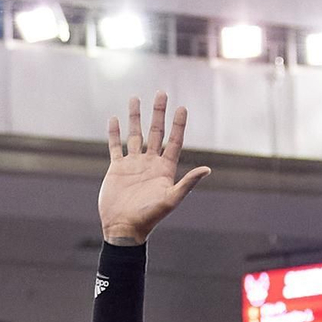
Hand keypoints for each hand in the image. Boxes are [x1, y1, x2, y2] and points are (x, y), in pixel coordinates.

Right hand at [98, 93, 210, 244]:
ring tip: (135, 98)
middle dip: (158, 113)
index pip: (174, 141)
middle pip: (156, 132)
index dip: (178, 124)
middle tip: (161, 93)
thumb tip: (207, 169)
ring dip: (135, 117)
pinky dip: (114, 133)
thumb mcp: (171, 200)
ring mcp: (133, 165)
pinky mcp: (117, 169)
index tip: (182, 107)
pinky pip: (115, 147)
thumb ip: (188, 183)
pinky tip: (114, 119)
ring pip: (134, 135)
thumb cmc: (149, 218)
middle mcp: (150, 163)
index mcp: (164, 169)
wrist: (124, 228)